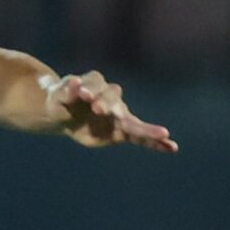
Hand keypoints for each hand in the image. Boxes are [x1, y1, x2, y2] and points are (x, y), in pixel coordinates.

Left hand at [44, 71, 175, 151]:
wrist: (63, 114)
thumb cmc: (59, 101)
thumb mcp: (57, 96)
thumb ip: (66, 90)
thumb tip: (75, 81)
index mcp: (95, 84)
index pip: (97, 85)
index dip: (90, 90)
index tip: (82, 94)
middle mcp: (110, 98)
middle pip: (114, 100)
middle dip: (107, 103)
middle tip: (97, 109)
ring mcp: (118, 115)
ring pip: (134, 122)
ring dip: (148, 130)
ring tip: (165, 133)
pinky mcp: (120, 131)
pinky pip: (140, 138)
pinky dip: (155, 143)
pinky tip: (171, 147)